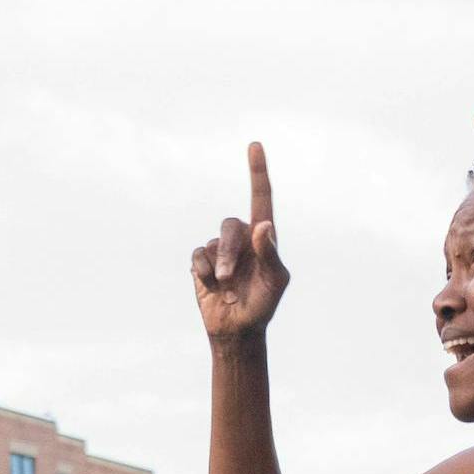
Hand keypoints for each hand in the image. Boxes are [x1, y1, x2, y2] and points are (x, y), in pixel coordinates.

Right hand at [191, 143, 288, 341]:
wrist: (237, 329)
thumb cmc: (263, 304)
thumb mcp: (275, 282)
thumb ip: (270, 254)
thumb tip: (263, 225)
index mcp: (263, 237)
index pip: (261, 198)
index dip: (257, 171)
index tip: (255, 145)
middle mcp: (242, 238)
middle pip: (230, 225)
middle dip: (230, 252)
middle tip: (231, 278)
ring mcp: (221, 249)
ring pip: (214, 241)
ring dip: (220, 266)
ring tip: (225, 286)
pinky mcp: (202, 261)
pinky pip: (198, 255)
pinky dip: (203, 272)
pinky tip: (211, 286)